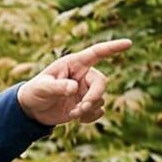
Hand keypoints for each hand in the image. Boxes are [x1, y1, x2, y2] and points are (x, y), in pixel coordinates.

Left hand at [16, 38, 130, 126]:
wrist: (33, 110)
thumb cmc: (35, 92)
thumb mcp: (42, 88)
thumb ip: (57, 87)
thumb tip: (74, 88)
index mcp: (74, 64)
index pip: (96, 53)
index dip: (112, 48)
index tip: (129, 43)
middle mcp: (83, 75)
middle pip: (102, 82)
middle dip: (94, 97)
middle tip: (81, 108)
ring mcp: (87, 90)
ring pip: (101, 99)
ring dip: (88, 109)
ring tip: (72, 113)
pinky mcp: (87, 104)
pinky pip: (99, 110)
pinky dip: (91, 117)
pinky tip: (78, 119)